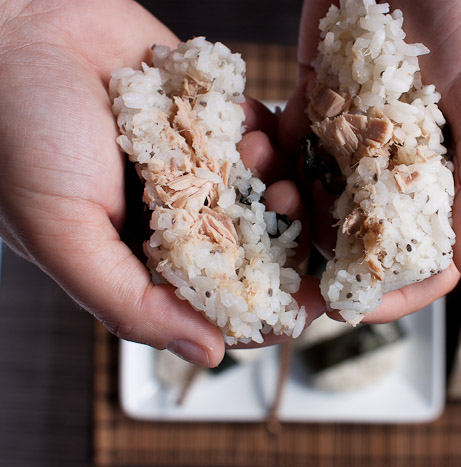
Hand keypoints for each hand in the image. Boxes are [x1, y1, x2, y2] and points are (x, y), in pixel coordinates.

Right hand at [0, 0, 323, 365]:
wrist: (17, 32)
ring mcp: (194, 167)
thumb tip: (206, 354)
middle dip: (284, 235)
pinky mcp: (207, 118)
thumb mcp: (64, 235)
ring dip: (279, 181)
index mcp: (142, 258)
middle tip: (291, 206)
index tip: (314, 296)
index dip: (270, 305)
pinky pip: (256, 136)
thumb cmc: (18, 135)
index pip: (219, 302)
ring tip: (265, 161)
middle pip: (254, 248)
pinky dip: (265, 135)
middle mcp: (174, 217)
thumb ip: (130, 302)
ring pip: (263, 192)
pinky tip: (254, 129)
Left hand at [280, 0, 460, 321]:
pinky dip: (274, 151)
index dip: (401, 286)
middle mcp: (412, 151)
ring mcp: (364, 122)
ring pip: (325, 187)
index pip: (434, 247)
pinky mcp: (325, 90)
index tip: (355, 304)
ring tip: (267, 193)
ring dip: (293, 199)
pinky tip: (255, 154)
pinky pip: (296, 137)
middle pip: (370, 226)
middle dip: (330, 248)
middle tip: (291, 260)